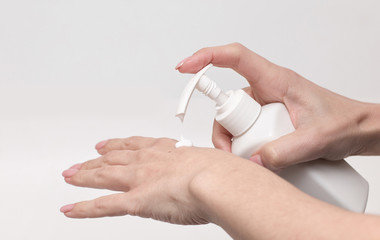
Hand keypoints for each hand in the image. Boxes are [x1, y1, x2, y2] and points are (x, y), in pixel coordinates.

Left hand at [60, 137, 234, 224]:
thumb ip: (200, 167)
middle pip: (114, 158)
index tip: (108, 144)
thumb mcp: (209, 163)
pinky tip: (72, 209)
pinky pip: (102, 206)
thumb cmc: (218, 171)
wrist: (215, 179)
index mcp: (166, 150)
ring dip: (85, 176)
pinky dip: (84, 208)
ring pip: (103, 176)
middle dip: (96, 160)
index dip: (118, 144)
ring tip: (71, 176)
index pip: (135, 145)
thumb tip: (206, 174)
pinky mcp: (133, 201)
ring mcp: (139, 179)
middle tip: (83, 160)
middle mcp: (148, 161)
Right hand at [176, 43, 373, 169]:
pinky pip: (245, 131)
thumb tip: (254, 161)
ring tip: (252, 160)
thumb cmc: (345, 122)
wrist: (360, 130)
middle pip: (228, 103)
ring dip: (235, 143)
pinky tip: (257, 159)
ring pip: (234, 121)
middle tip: (236, 153)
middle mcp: (266, 91)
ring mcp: (265, 107)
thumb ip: (286, 151)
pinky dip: (244, 147)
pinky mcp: (266, 121)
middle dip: (225, 131)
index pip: (235, 58)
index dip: (206, 57)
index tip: (185, 67)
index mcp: (276, 80)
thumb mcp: (319, 138)